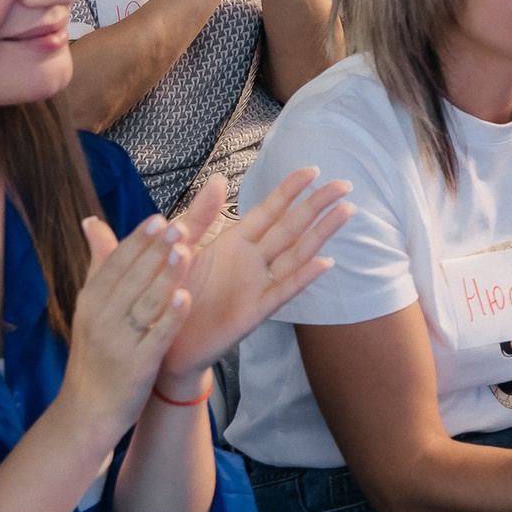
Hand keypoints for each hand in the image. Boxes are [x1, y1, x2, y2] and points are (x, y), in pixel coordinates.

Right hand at [57, 213, 196, 442]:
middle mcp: (102, 318)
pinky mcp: (136, 366)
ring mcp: (118, 343)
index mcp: (91, 300)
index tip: (159, 218)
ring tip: (186, 252)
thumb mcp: (90, 307)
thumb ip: (100, 264)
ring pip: (145, 303)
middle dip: (156, 251)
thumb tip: (92, 222)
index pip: (116, 262)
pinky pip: (156, 337)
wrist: (86, 411)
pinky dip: (170, 317)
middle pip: (132, 278)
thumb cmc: (95, 353)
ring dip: (166, 277)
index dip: (138, 240)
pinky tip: (186, 298)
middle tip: (180, 226)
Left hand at [157, 169, 351, 384]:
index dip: (290, 191)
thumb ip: (200, 216)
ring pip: (296, 255)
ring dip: (321, 234)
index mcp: (234, 242)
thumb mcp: (180, 248)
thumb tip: (219, 178)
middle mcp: (252, 261)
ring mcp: (257, 285)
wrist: (165, 341)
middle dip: (317, 205)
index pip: (269, 210)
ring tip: (346, 212)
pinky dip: (304, 278)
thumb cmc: (172, 293)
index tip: (313, 170)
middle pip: (291, 227)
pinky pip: (282, 292)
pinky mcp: (254, 312)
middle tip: (344, 184)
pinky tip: (325, 262)